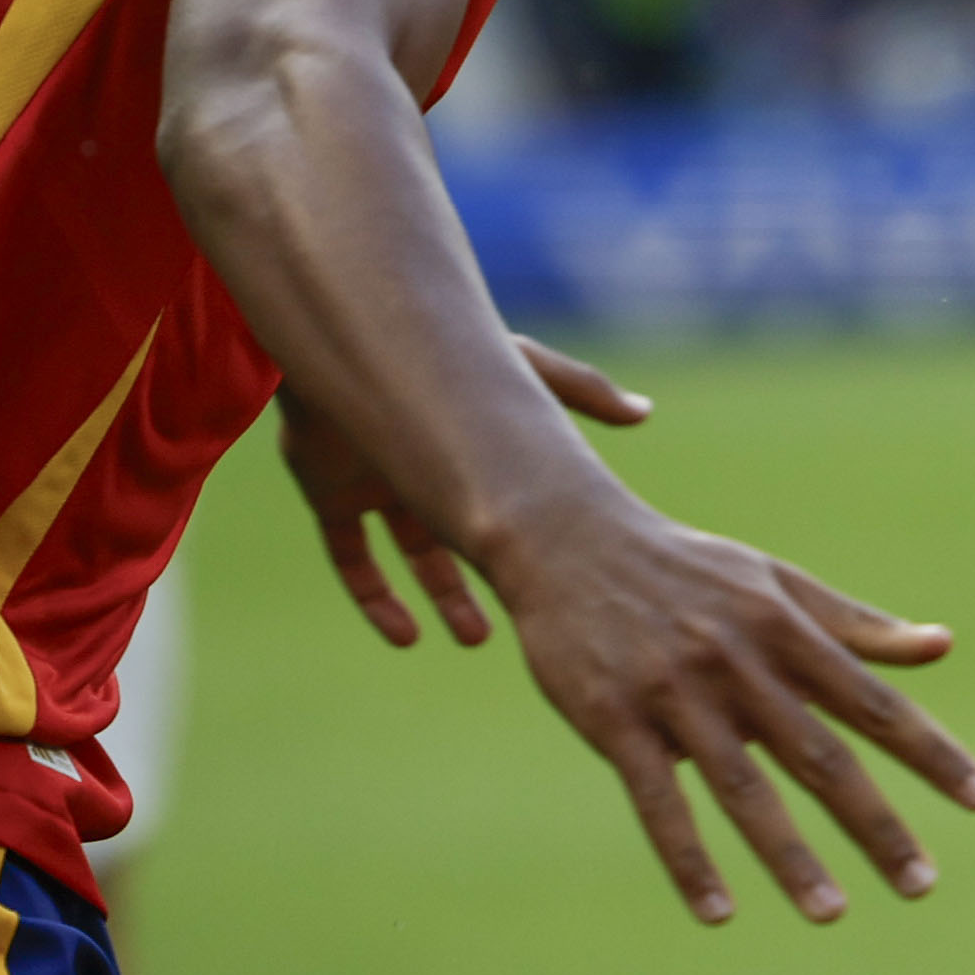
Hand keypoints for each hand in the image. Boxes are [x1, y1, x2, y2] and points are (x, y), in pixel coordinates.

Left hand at [281, 338, 648, 646]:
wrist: (350, 337)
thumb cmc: (439, 353)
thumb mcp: (524, 371)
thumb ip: (582, 390)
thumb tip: (645, 411)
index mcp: (462, 444)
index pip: (496, 505)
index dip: (521, 542)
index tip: (557, 580)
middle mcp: (419, 468)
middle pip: (454, 540)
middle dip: (484, 583)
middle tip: (521, 623)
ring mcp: (373, 483)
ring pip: (407, 556)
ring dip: (438, 598)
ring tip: (475, 636)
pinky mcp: (329, 494)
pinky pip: (350, 559)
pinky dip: (375, 599)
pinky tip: (406, 635)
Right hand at [489, 496, 974, 925]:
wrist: (571, 538)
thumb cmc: (689, 569)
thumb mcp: (776, 584)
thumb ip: (857, 625)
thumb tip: (943, 646)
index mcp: (785, 629)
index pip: (873, 702)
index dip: (930, 752)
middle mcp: (739, 663)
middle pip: (819, 755)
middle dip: (875, 823)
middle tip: (923, 885)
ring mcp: (676, 694)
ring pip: (743, 788)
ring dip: (790, 856)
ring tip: (833, 914)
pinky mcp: (615, 721)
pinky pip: (658, 802)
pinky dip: (689, 860)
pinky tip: (720, 912)